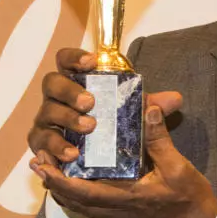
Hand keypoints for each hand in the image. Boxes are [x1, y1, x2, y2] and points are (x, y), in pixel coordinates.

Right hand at [28, 48, 182, 165]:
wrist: (100, 160)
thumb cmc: (114, 127)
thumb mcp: (135, 116)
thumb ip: (153, 106)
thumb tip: (175, 99)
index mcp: (75, 83)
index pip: (66, 61)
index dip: (74, 58)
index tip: (92, 62)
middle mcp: (56, 98)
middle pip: (52, 84)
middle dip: (70, 91)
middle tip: (90, 103)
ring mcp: (47, 120)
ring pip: (47, 114)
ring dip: (66, 120)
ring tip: (88, 129)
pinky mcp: (43, 145)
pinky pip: (41, 145)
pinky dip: (54, 149)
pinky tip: (70, 155)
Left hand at [30, 101, 216, 217]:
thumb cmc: (190, 202)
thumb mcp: (178, 168)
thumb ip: (159, 140)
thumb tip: (148, 109)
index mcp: (125, 196)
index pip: (81, 190)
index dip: (57, 177)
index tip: (42, 161)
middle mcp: (114, 210)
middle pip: (71, 199)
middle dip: (51, 180)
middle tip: (38, 161)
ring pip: (78, 206)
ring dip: (61, 189)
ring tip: (49, 170)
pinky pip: (89, 210)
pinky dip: (76, 197)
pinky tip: (76, 185)